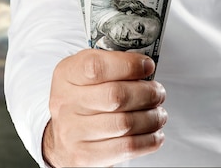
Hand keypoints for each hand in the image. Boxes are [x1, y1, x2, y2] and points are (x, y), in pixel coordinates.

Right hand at [43, 49, 166, 166]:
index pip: (96, 66)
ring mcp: (72, 132)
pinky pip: (127, 147)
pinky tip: (153, 133)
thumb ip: (110, 65)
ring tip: (157, 114)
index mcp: (65, 76)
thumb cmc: (81, 101)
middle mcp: (64, 103)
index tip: (146, 66)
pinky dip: (149, 139)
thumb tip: (144, 65)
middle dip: (147, 93)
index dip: (128, 65)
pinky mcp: (85, 155)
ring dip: (152, 117)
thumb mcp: (85, 75)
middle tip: (157, 92)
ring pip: (125, 123)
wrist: (62, 139)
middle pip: (116, 96)